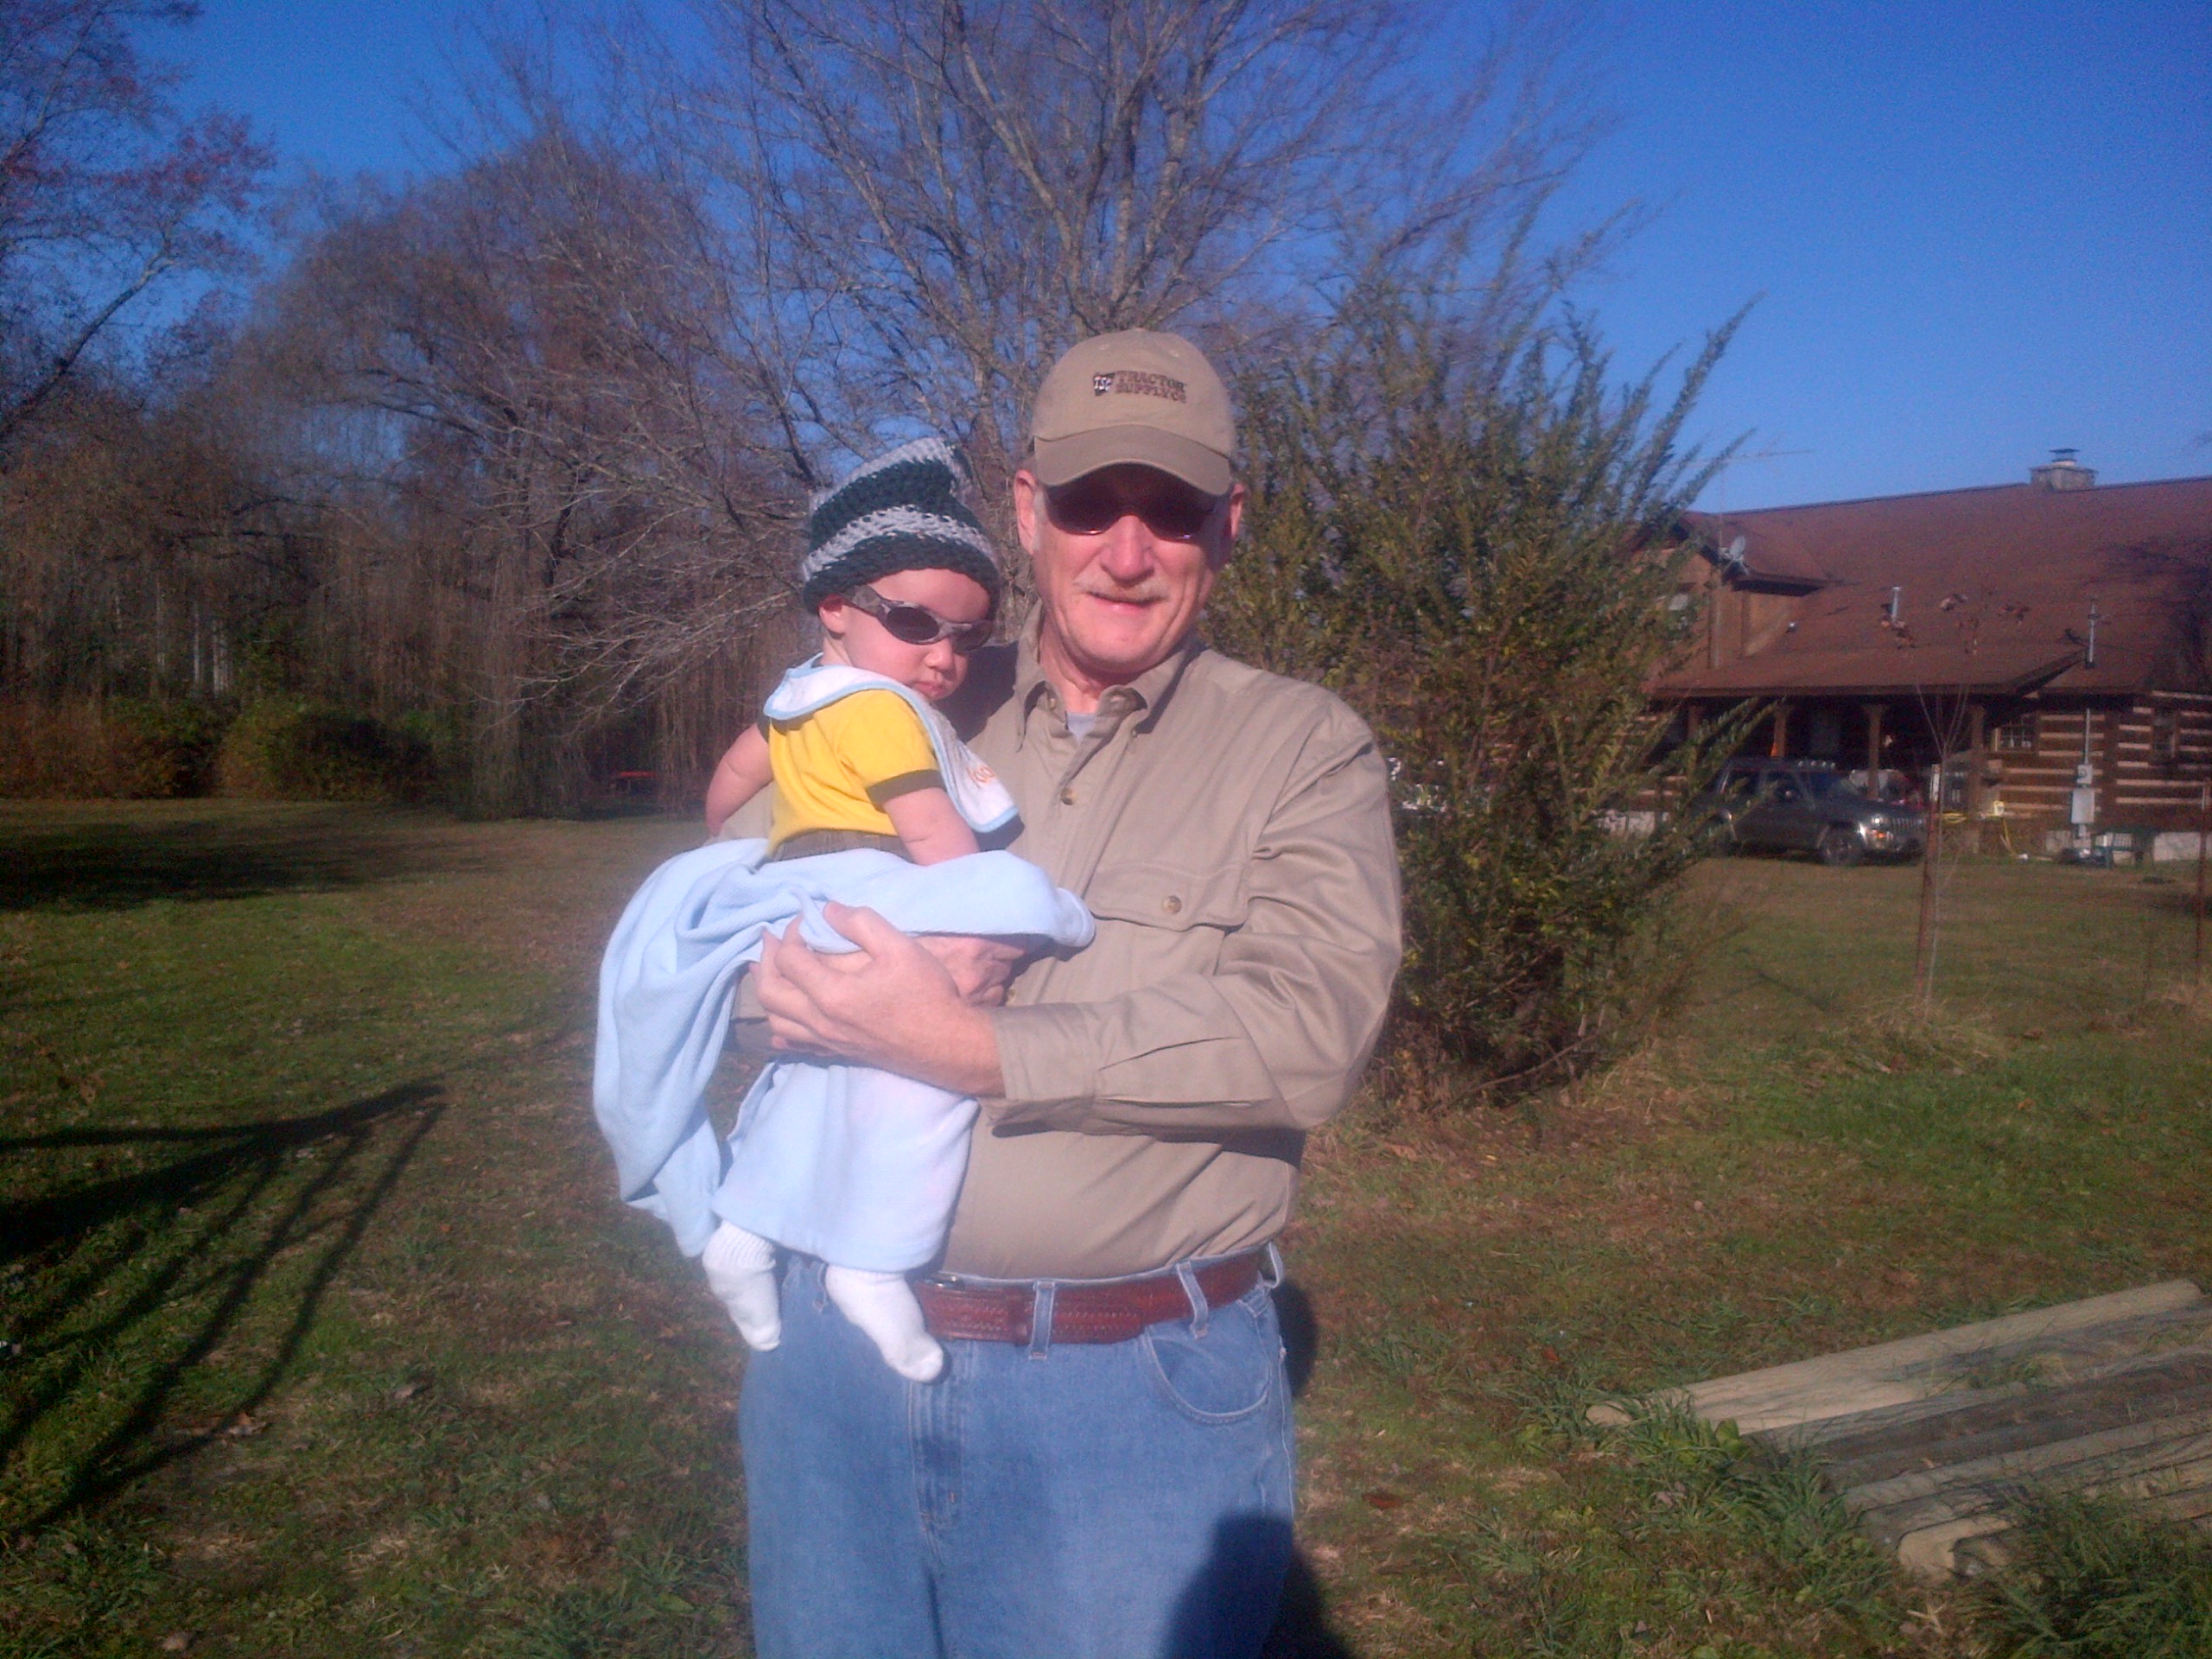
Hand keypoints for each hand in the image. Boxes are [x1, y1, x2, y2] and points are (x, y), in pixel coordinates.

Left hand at [755, 903, 1004, 1095]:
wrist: (948, 1045)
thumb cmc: (927, 994)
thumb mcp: (900, 947)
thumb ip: (861, 922)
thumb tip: (828, 911)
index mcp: (832, 994)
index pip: (789, 959)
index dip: (791, 933)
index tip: (807, 918)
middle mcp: (820, 1021)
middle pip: (770, 992)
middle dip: (765, 960)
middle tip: (770, 938)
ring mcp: (827, 1041)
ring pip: (776, 1020)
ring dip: (768, 992)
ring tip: (769, 971)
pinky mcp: (837, 1052)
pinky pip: (795, 1044)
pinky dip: (780, 1028)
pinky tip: (781, 1021)